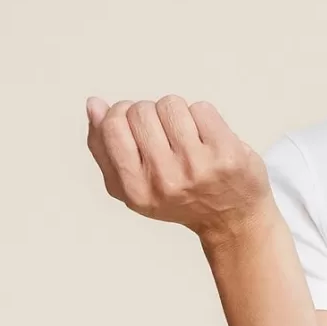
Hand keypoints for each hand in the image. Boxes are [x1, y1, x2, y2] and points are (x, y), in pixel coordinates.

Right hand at [84, 95, 271, 246]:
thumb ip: (104, 148)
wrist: (232, 221)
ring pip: (171, 104)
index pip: (113, 125)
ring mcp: (197, 168)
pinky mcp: (226, 155)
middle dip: (151, 115)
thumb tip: (94, 104)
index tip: (136, 127)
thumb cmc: (178, 197)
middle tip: (167, 139)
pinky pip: (201, 108)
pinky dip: (203, 118)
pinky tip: (208, 142)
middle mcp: (166, 181)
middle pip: (141, 110)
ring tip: (187, 140)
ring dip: (178, 115)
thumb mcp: (132, 185)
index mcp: (136, 191)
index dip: (122, 114)